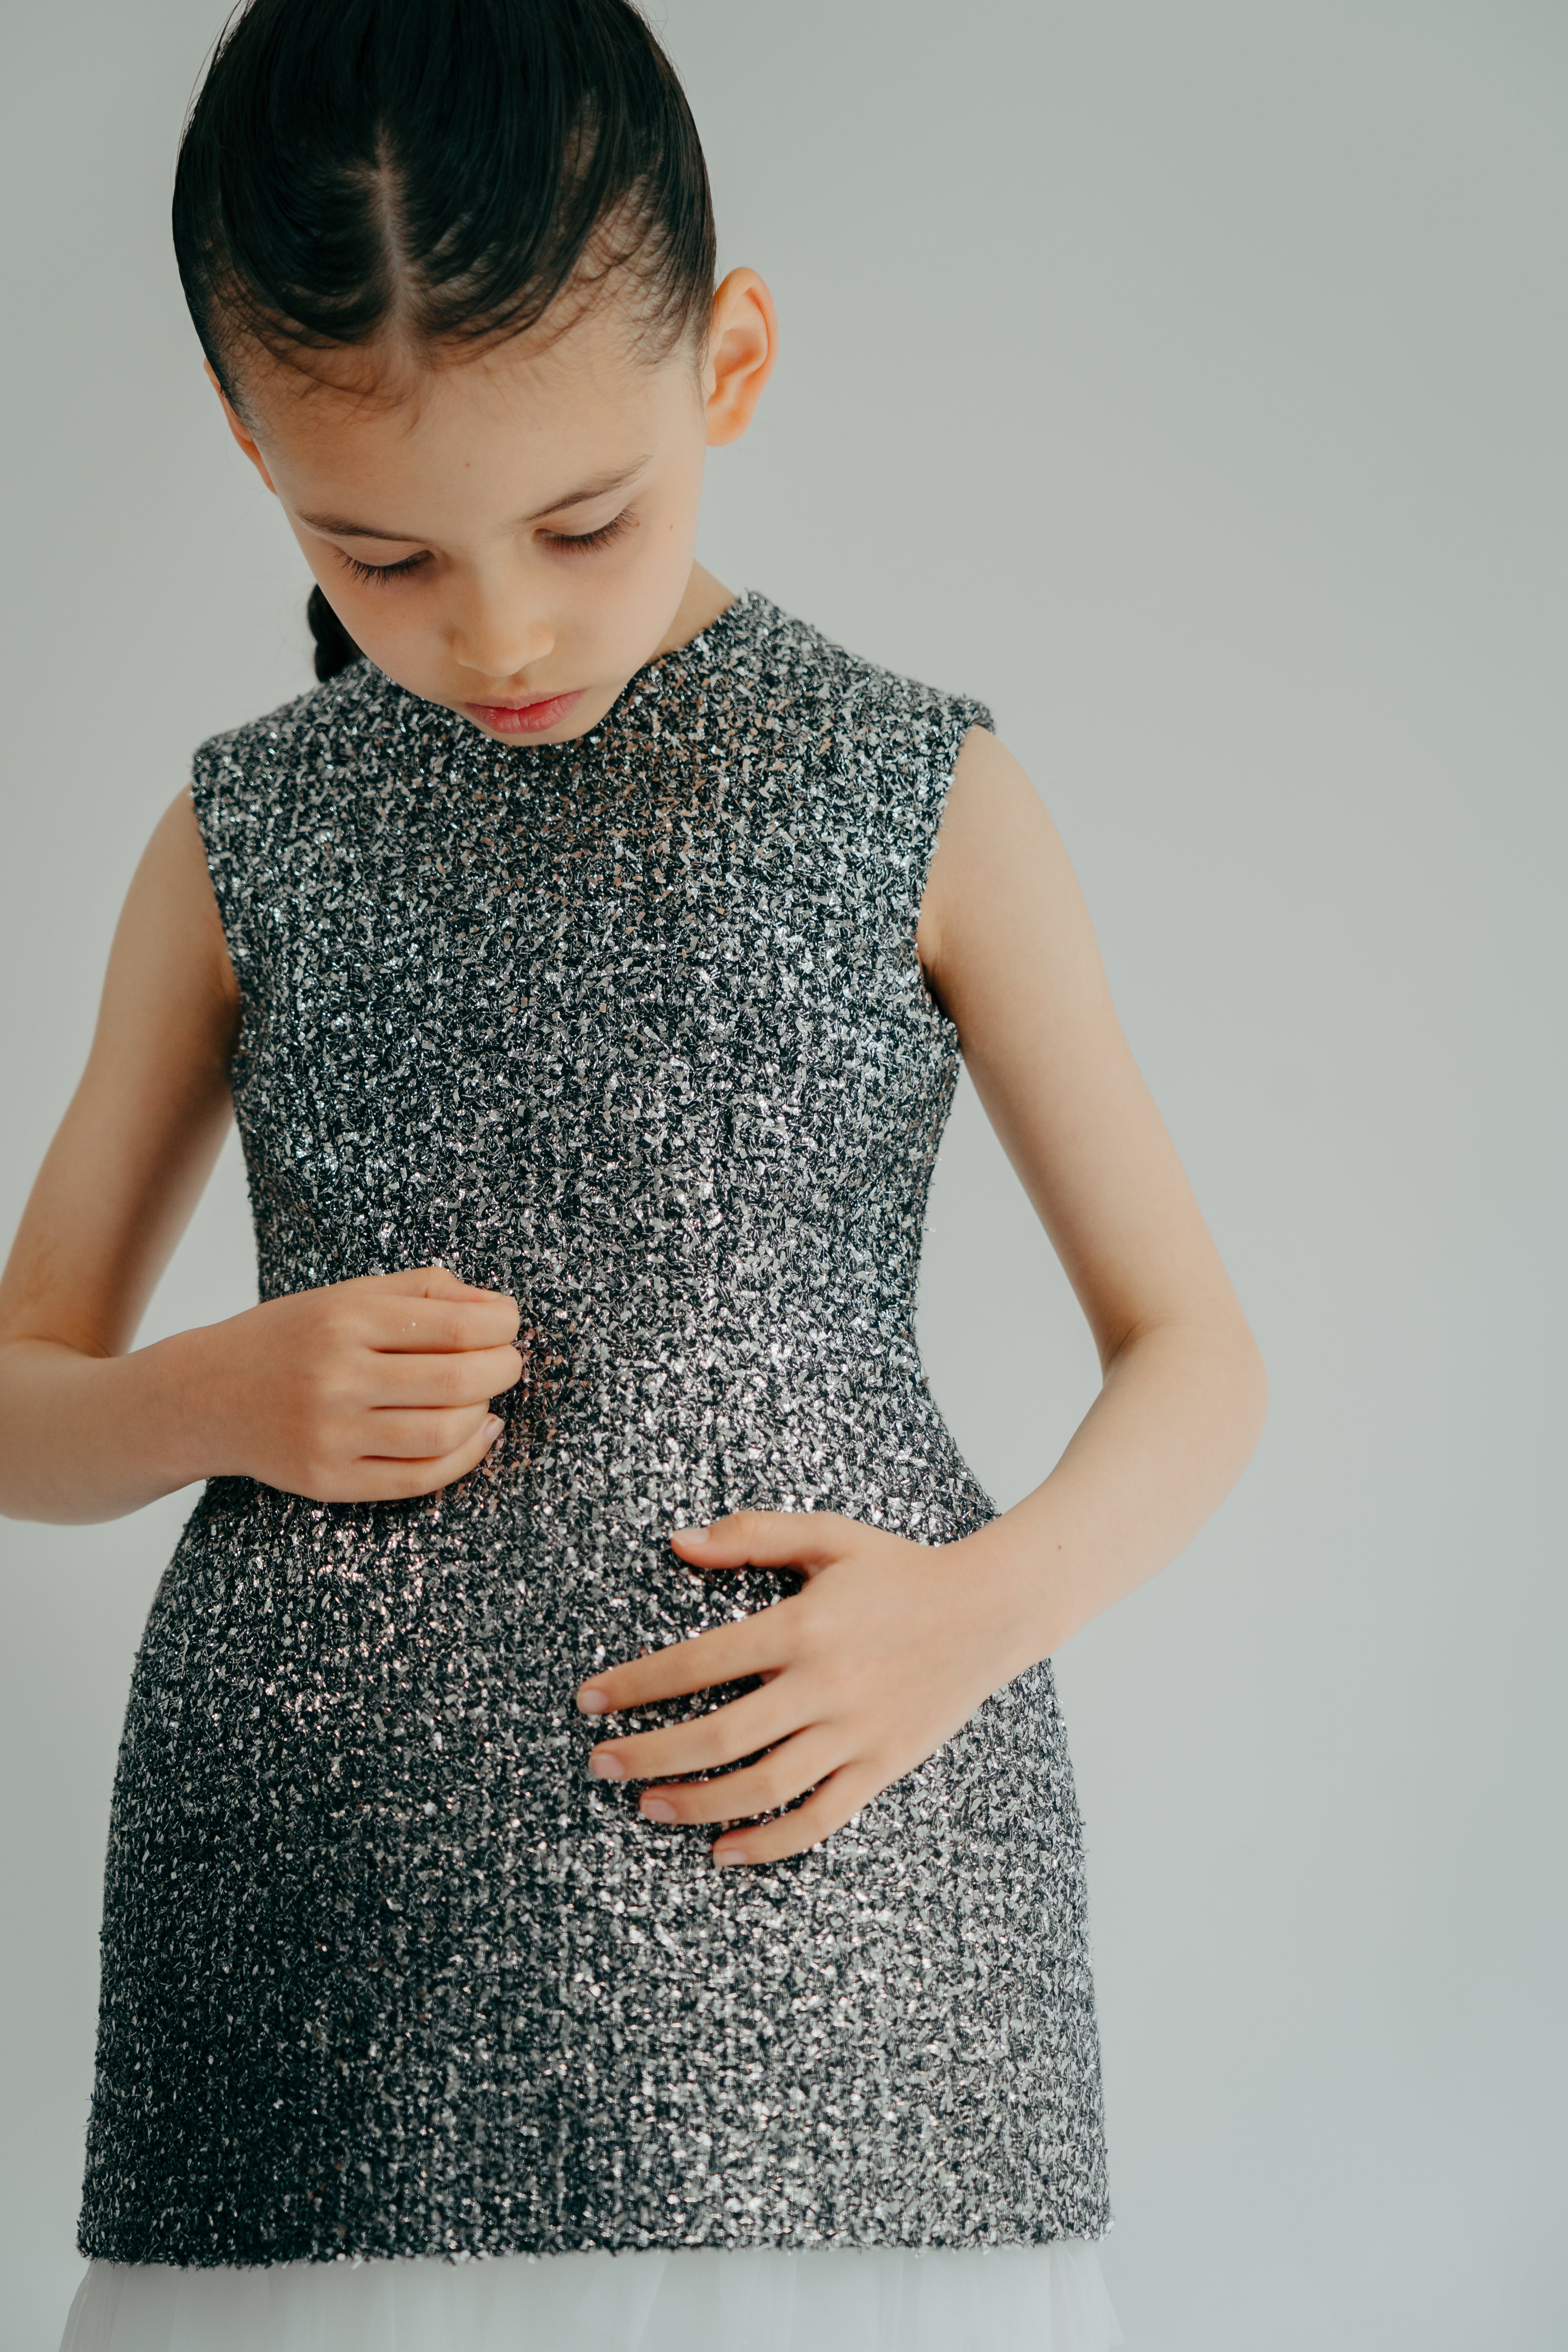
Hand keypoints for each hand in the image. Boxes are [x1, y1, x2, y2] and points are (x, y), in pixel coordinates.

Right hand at [199, 1266, 521, 1501]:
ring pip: (445, 1432)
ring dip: (484, 1412)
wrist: (203, 1396)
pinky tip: (476, 1434)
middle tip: (506, 1361)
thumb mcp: (346, 1295)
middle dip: (504, 1368)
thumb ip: (420, 1290)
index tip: (507, 1323)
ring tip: (483, 1396)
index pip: (457, 1324)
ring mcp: (331, 1435)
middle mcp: (336, 1376)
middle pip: (460, 1379)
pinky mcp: (329, 1480)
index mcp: (344, 1318)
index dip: (502, 1324)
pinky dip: (464, 1458)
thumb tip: (493, 1306)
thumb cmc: (289, 1338)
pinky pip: (419, 1478)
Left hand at [575, 1511, 1031, 1866]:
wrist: (992, 1610)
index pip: (697, 1663)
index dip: (636, 1685)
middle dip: (649, 1755)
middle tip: (599, 1765)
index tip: (588, 1701)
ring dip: (697, 1804)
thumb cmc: (900, 1570)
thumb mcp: (828, 1536)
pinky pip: (820, 1819)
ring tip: (647, 1807)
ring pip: (764, 1785)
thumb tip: (678, 1542)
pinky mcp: (884, 1765)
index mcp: (802, 1626)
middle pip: (719, 1736)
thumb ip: (752, 1536)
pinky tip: (724, 1851)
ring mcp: (856, 1732)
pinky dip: (770, 1842)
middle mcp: (825, 1685)